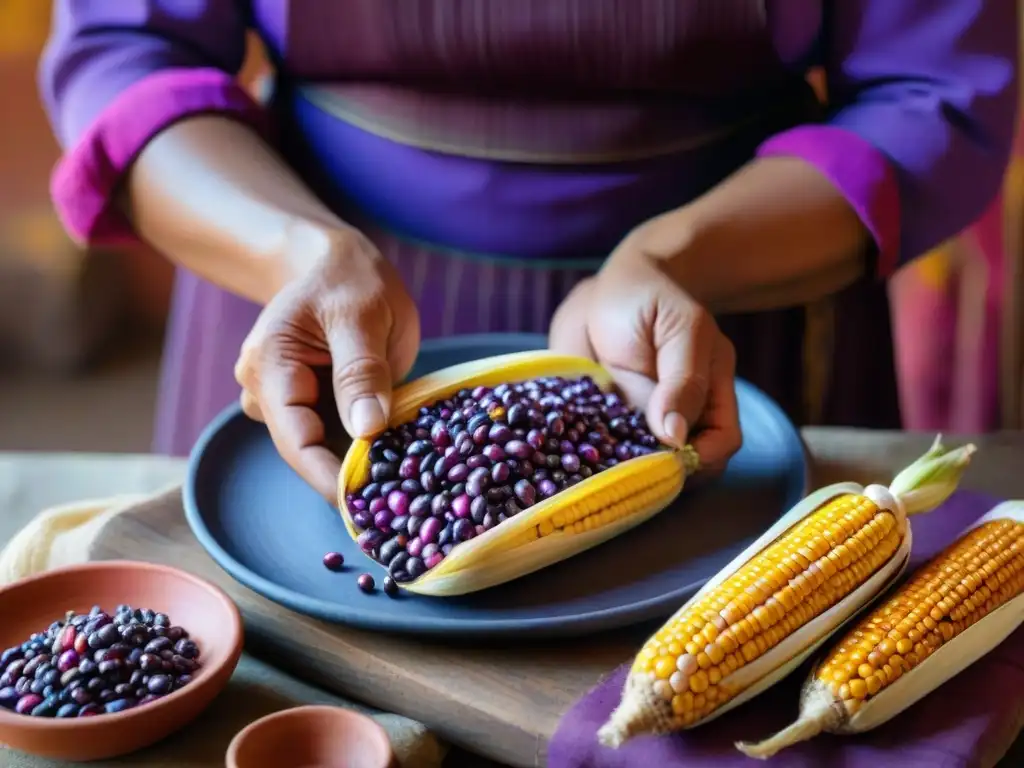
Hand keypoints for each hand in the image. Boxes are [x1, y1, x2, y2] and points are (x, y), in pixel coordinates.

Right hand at [234, 226, 419, 501]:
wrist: (337, 265)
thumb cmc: (348, 280)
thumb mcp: (362, 316)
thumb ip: (361, 372)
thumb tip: (366, 431)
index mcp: (271, 363)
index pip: (295, 437)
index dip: (328, 475)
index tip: (364, 504)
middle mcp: (267, 388)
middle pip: (304, 448)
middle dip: (346, 473)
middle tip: (397, 500)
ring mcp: (285, 398)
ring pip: (321, 445)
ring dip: (358, 460)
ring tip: (406, 477)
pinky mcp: (310, 404)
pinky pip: (334, 434)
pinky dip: (364, 444)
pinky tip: (397, 454)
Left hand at [549, 235, 741, 473]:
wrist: (603, 288)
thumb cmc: (652, 298)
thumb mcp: (682, 329)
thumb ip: (684, 380)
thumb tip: (676, 436)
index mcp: (709, 396)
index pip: (720, 444)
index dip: (701, 458)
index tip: (670, 456)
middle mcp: (673, 419)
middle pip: (677, 468)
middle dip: (655, 474)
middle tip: (626, 466)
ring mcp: (635, 427)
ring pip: (634, 470)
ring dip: (617, 471)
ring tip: (597, 459)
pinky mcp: (598, 428)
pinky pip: (595, 456)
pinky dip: (586, 458)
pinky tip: (571, 449)